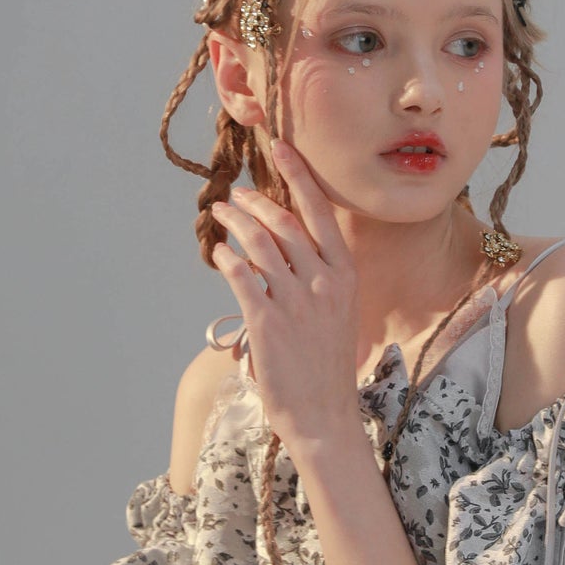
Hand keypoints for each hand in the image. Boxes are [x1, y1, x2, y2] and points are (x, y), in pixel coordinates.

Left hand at [209, 143, 359, 454]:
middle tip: (235, 195)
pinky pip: (241, 275)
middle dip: (256, 201)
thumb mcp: (338, 313)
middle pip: (284, 222)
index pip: (320, 212)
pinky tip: (219, 253)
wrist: (324, 415)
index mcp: (345, 275)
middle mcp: (322, 281)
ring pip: (259, 244)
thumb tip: (286, 252)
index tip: (281, 149)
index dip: (298, 175)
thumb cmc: (328, 367)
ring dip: (235, 222)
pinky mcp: (266, 320)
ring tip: (220, 214)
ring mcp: (295, 300)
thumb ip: (319, 279)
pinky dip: (227, 258)